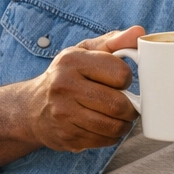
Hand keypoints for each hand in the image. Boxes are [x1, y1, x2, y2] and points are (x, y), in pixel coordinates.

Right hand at [21, 26, 143, 152]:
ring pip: (112, 126)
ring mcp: (62, 114)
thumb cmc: (68, 75)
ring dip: (124, 125)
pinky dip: (112, 137)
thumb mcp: (86, 51)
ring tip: (121, 117)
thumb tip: (140, 33)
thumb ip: (114, 41)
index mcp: (72, 61)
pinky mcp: (65, 137)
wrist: (33, 107)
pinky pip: (103, 141)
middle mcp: (64, 86)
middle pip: (117, 104)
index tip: (121, 81)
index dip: (127, 79)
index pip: (120, 73)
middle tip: (130, 106)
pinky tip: (105, 127)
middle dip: (131, 108)